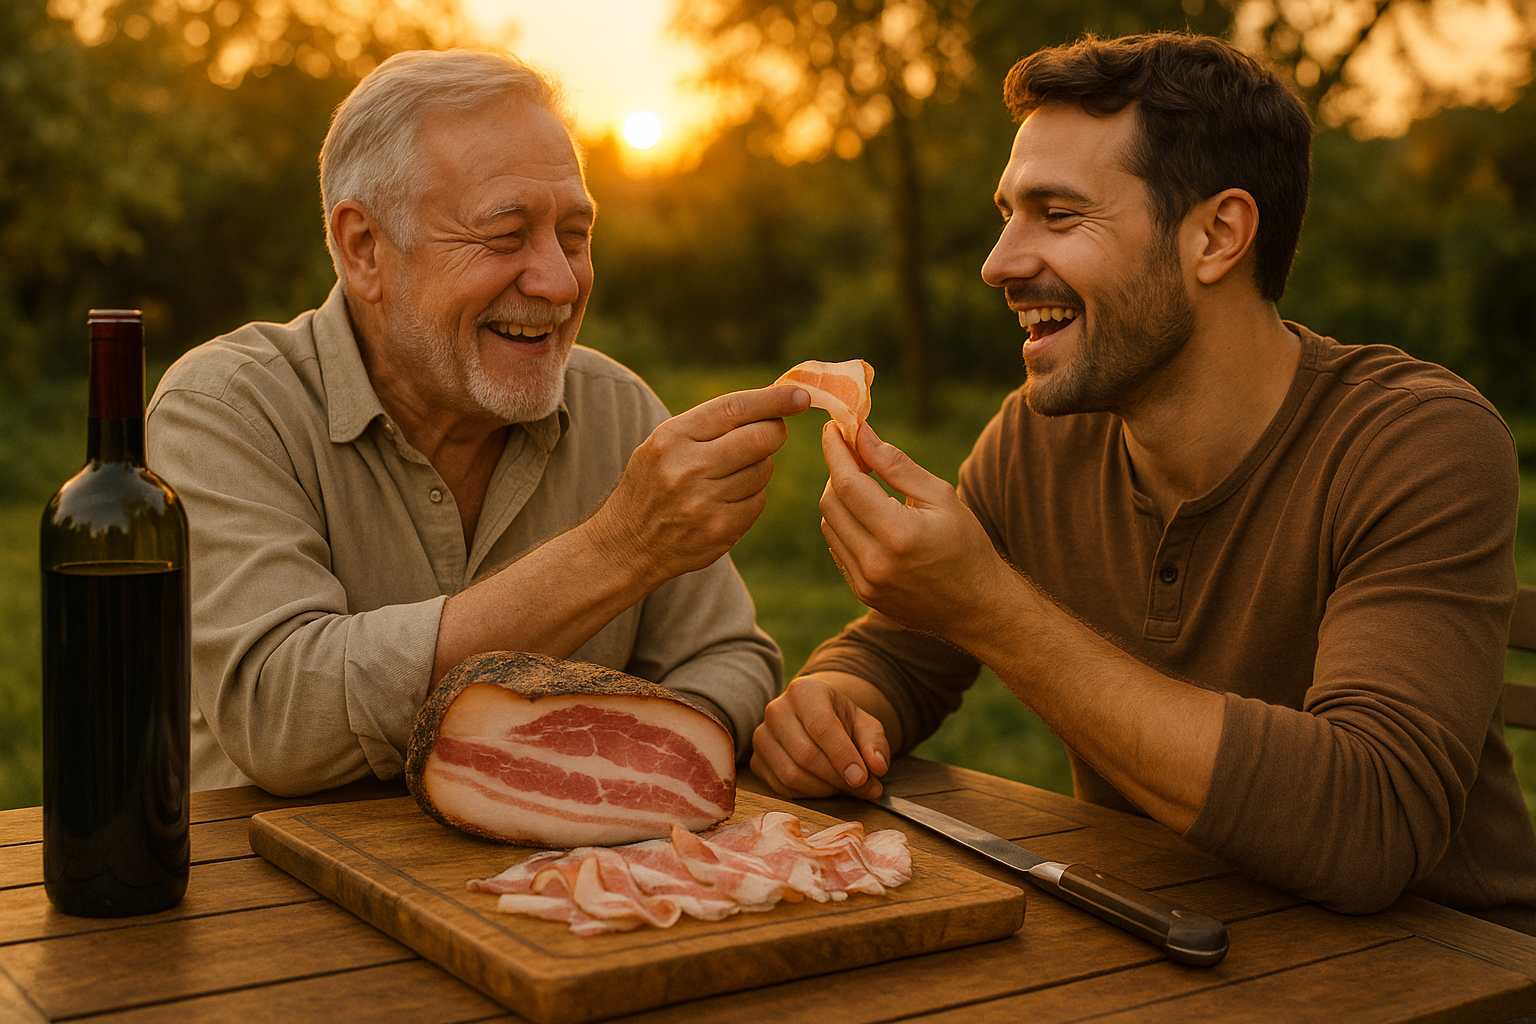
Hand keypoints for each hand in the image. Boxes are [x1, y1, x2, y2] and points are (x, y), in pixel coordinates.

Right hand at [588, 385, 807, 588]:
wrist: (625, 545)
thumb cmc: (652, 484)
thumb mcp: (664, 444)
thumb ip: (711, 424)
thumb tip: (774, 402)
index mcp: (671, 438)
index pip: (734, 408)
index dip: (773, 399)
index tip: (800, 395)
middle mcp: (687, 469)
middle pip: (760, 438)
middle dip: (774, 432)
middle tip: (769, 434)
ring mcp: (704, 503)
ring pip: (763, 470)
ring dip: (759, 467)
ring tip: (730, 474)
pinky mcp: (720, 531)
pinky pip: (758, 501)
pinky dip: (751, 497)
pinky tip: (725, 501)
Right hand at [751, 675, 890, 798]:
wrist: (816, 719)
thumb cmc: (841, 721)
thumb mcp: (865, 725)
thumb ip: (875, 744)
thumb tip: (878, 767)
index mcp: (804, 691)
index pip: (822, 727)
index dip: (843, 756)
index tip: (863, 778)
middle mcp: (777, 710)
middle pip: (806, 755)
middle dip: (837, 778)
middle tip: (864, 788)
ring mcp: (762, 736)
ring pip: (792, 774)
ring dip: (824, 790)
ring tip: (846, 787)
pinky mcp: (757, 761)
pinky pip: (782, 787)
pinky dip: (808, 795)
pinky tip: (825, 788)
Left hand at [819, 420, 1006, 642]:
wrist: (979, 607)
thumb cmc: (967, 546)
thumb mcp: (941, 497)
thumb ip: (897, 465)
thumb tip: (861, 434)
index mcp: (898, 534)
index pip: (848, 484)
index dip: (836, 451)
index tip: (834, 428)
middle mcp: (875, 562)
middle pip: (831, 503)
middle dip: (837, 472)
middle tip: (855, 454)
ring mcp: (865, 582)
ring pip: (829, 525)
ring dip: (840, 499)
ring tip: (866, 485)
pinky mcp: (862, 593)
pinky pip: (838, 548)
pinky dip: (845, 525)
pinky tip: (868, 516)